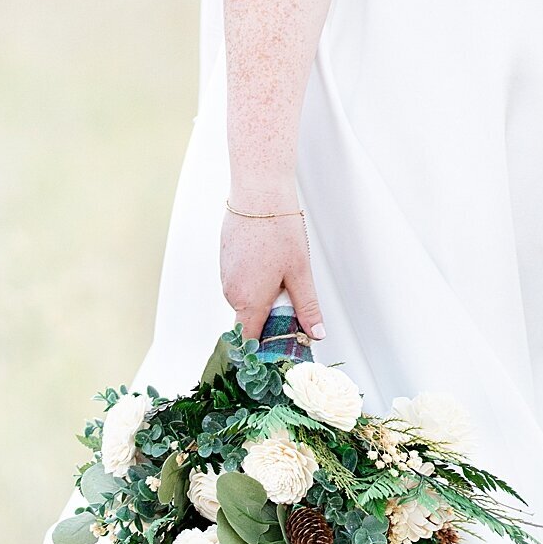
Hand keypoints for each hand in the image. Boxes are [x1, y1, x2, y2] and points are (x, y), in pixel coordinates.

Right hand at [220, 205, 325, 343]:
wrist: (258, 194)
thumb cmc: (278, 230)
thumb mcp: (300, 273)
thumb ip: (307, 308)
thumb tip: (316, 334)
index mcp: (249, 301)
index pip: (249, 341)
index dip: (262, 349)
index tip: (277, 348)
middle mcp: (232, 292)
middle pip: (249, 320)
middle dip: (269, 319)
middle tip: (290, 303)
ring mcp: (226, 277)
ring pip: (245, 300)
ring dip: (262, 298)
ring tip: (280, 276)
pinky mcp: (225, 262)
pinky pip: (240, 283)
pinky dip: (254, 281)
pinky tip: (268, 263)